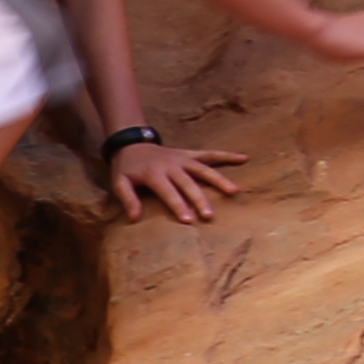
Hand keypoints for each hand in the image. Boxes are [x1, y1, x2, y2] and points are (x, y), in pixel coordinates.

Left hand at [109, 140, 244, 222]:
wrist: (132, 144)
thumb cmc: (126, 168)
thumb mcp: (119, 183)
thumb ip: (127, 199)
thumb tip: (134, 218)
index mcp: (154, 173)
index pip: (168, 192)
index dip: (178, 205)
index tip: (188, 220)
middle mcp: (171, 165)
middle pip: (188, 183)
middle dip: (199, 199)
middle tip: (209, 215)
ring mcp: (183, 158)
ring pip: (203, 169)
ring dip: (219, 179)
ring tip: (234, 191)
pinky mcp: (190, 154)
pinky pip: (210, 154)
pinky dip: (227, 155)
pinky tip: (244, 158)